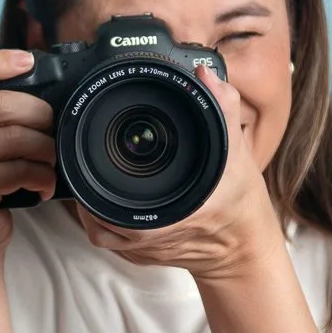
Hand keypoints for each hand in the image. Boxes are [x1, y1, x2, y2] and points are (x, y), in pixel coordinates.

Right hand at [0, 50, 56, 253]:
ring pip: (15, 137)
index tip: (26, 60)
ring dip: (46, 149)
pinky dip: (42, 177)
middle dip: (39, 114)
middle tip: (53, 129)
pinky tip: (44, 185)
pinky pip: (20, 169)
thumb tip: (46, 96)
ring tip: (52, 161)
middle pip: (0, 104)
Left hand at [82, 63, 283, 277]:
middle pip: (94, 209)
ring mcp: (140, 249)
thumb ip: (223, 108)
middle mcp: (148, 234)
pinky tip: (103, 199)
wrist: (243, 247)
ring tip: (94, 173)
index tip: (93, 149)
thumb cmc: (239, 202)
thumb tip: (205, 75)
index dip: (95, 170)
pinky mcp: (138, 256)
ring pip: (96, 227)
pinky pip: (106, 238)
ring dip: (90, 201)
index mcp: (168, 210)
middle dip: (89, 179)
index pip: (110, 195)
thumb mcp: (236, 151)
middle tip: (91, 155)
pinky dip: (101, 218)